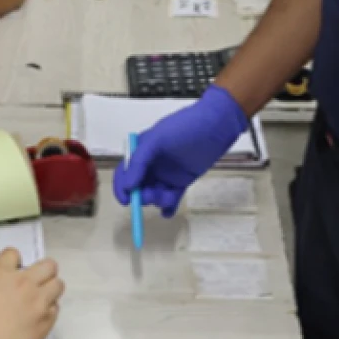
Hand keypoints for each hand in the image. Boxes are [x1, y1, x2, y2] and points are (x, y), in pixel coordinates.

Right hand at [0, 248, 63, 338]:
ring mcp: (38, 303)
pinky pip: (56, 308)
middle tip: (33, 280)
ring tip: (40, 296)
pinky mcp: (47, 322)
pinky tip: (39, 316)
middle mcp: (24, 285)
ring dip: (50, 288)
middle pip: (47, 265)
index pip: (13, 254)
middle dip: (42, 270)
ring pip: (58, 284)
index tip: (9, 268)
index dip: (11, 260)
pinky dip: (50, 310)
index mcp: (2, 275)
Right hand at [113, 84, 247, 215]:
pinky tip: (169, 212)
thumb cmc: (184, 128)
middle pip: (139, 186)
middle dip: (142, 195)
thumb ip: (140, 162)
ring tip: (169, 196)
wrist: (216, 127)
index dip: (122, 186)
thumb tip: (128, 186)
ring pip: (155, 194)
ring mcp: (167, 173)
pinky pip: (171, 198)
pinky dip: (168, 207)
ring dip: (158, 200)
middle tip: (152, 196)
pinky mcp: (182, 181)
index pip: (125, 171)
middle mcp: (152, 163)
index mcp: (142, 150)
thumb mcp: (157, 140)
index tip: (126, 201)